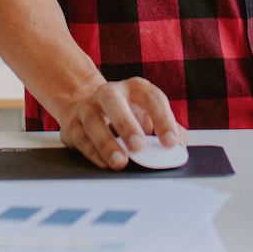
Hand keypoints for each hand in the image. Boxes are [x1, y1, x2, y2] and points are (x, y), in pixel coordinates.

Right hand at [58, 77, 185, 169]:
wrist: (85, 107)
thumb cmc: (127, 114)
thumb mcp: (149, 117)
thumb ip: (168, 130)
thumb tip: (180, 148)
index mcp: (135, 88)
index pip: (151, 97)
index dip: (163, 119)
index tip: (171, 142)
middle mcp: (110, 93)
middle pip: (114, 102)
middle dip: (127, 124)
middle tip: (139, 146)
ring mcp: (88, 107)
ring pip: (93, 121)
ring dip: (106, 143)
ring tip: (119, 161)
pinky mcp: (72, 125)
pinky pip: (81, 138)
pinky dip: (93, 153)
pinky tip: (104, 163)